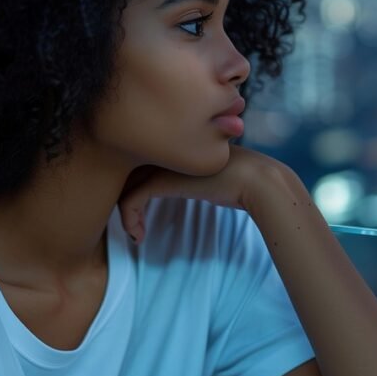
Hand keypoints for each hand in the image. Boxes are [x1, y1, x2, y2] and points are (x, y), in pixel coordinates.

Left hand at [116, 142, 290, 242]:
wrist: (255, 179)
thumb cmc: (235, 179)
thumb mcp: (204, 171)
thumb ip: (185, 173)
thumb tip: (173, 186)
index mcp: (169, 139)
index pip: (135, 159)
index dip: (129, 183)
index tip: (138, 209)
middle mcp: (160, 145)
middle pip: (123, 170)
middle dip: (121, 197)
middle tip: (131, 220)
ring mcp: (160, 160)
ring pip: (122, 186)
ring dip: (124, 213)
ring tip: (135, 232)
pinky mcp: (161, 180)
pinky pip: (130, 200)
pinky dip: (129, 220)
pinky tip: (139, 236)